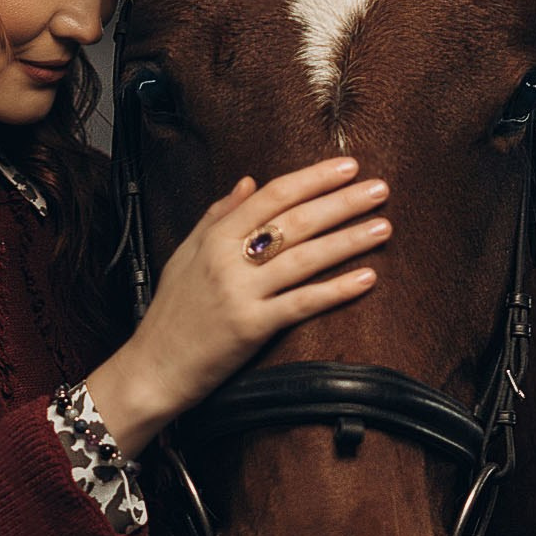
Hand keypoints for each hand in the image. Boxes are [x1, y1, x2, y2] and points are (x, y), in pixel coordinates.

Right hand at [86, 156, 390, 457]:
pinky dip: (336, 290)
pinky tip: (367, 278)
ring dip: (349, 240)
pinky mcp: (251, 328)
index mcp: (215, 238)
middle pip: (295, 221)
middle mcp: (227, 260)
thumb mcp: (185, 255)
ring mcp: (240, 293)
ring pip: (305, 258)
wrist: (152, 369)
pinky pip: (302, 303)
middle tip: (381, 189)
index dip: (314, 179)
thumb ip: (217, 216)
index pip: (272, 196)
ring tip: (384, 226)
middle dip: (342, 202)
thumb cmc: (171, 313)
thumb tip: (248, 181)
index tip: (348, 166)